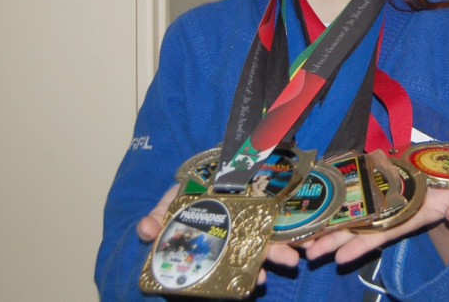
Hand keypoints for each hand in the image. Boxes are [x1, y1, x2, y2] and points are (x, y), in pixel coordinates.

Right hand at [134, 184, 300, 285]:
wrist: (204, 164)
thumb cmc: (184, 193)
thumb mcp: (168, 205)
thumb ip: (158, 218)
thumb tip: (144, 229)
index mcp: (217, 243)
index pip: (232, 265)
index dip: (244, 275)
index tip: (256, 283)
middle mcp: (237, 234)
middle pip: (257, 251)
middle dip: (274, 258)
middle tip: (290, 263)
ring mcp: (252, 216)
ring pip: (272, 232)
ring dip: (287, 242)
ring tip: (301, 250)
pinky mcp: (264, 197)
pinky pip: (280, 209)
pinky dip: (292, 218)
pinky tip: (304, 226)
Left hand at [302, 186, 448, 265]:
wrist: (439, 174)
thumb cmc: (447, 190)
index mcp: (401, 219)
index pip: (378, 235)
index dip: (360, 246)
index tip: (340, 258)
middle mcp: (383, 214)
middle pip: (354, 230)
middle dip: (331, 242)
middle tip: (308, 253)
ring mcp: (373, 201)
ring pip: (345, 217)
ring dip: (325, 229)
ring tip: (303, 241)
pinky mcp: (368, 185)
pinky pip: (347, 197)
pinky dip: (332, 206)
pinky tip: (314, 212)